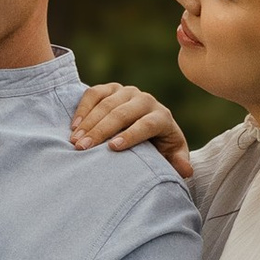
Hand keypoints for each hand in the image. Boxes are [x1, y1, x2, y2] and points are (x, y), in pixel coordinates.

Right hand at [72, 81, 192, 178]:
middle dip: (101, 131)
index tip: (113, 148)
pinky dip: (83, 108)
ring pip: (106, 103)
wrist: (150, 128)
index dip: (130, 135)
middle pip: (122, 113)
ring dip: (88, 123)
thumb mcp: (172, 156)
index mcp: (162, 116)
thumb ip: (178, 162)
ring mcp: (127, 92)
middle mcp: (145, 100)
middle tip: (83, 148)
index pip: (146, 124)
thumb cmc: (160, 147)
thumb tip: (186, 170)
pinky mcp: (111, 88)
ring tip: (75, 141)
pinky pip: (94, 93)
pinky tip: (74, 126)